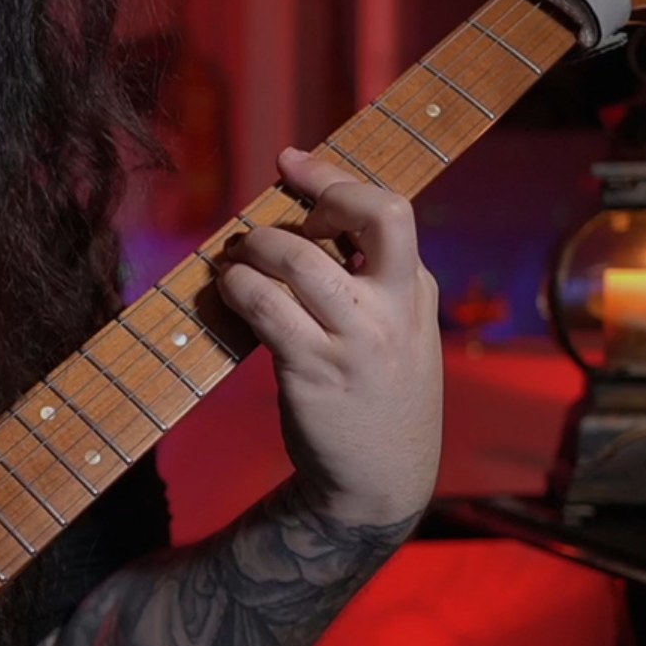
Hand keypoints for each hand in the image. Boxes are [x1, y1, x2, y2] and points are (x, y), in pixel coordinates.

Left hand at [217, 147, 442, 526]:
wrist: (378, 484)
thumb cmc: (376, 400)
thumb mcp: (401, 335)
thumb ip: (373, 284)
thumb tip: (310, 225)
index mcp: (416, 292)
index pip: (390, 209)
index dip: (335, 178)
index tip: (292, 162)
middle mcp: (395, 309)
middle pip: (371, 216)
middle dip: (311, 199)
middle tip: (268, 226)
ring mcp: (357, 340)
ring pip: (300, 260)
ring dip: (256, 248)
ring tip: (235, 260)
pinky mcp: (313, 369)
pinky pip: (265, 307)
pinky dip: (238, 287)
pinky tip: (228, 289)